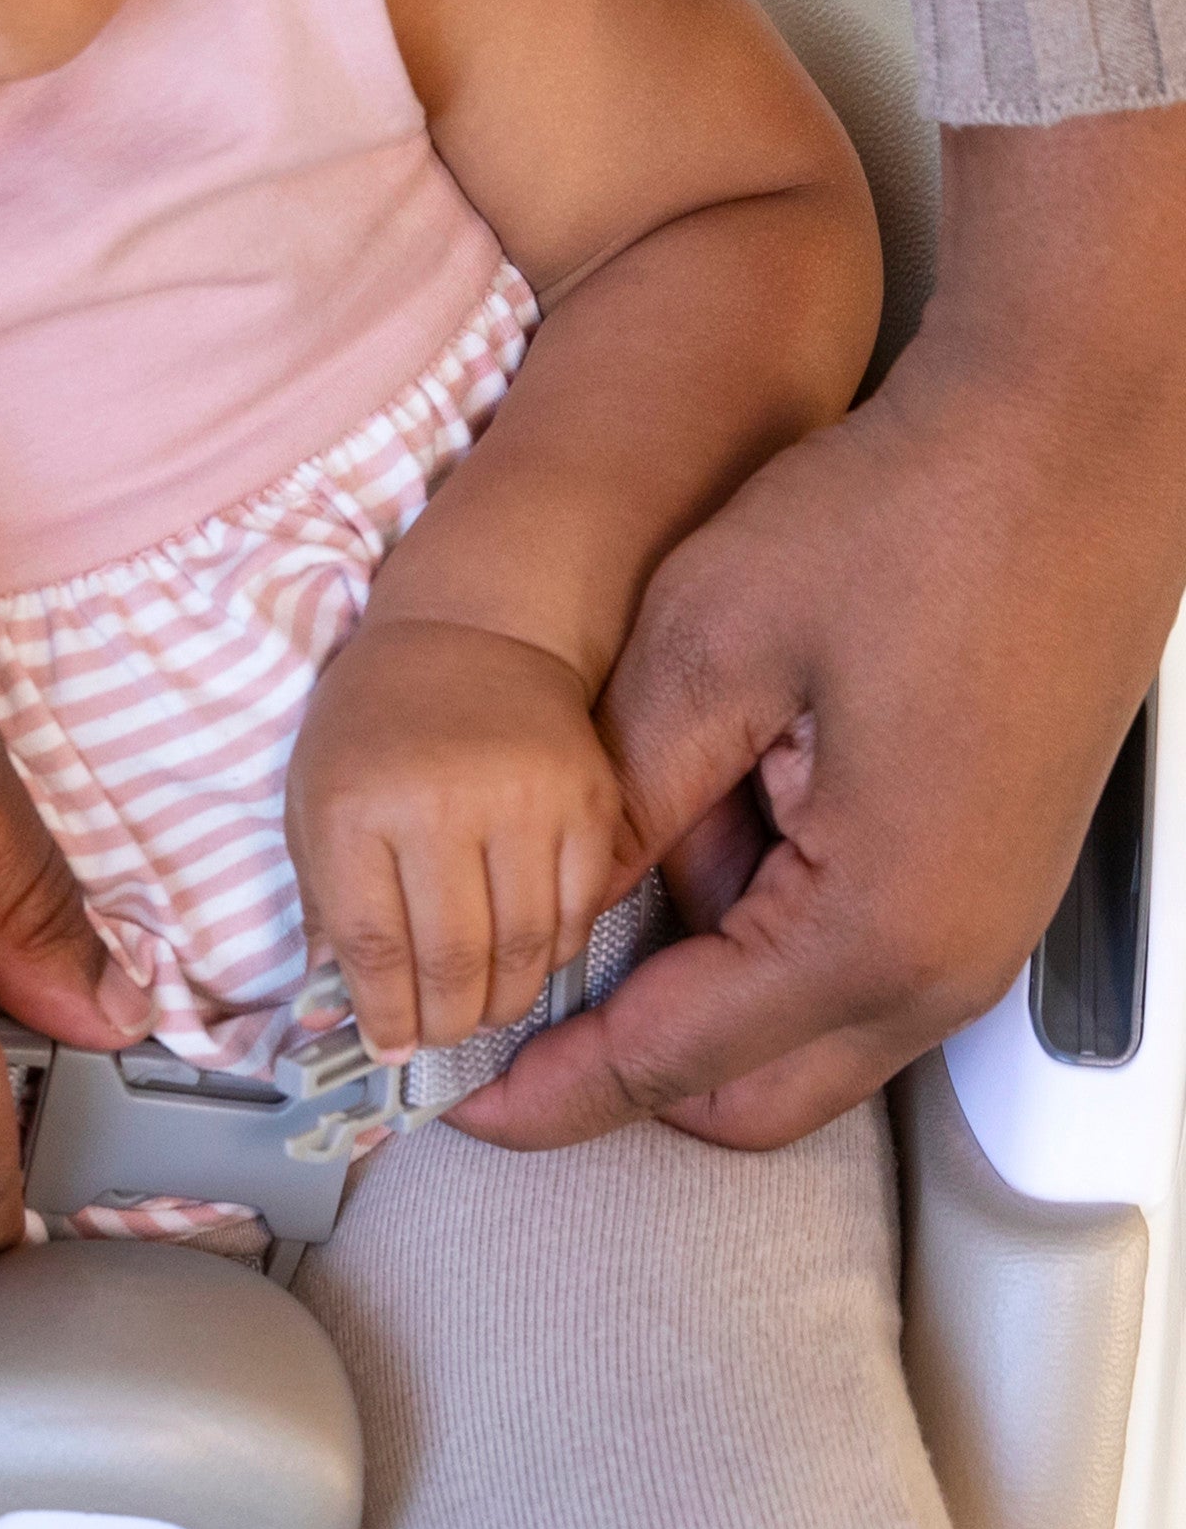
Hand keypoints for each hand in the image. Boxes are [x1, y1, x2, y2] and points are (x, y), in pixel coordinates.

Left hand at [289, 618, 634, 1055]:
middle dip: (442, 1021)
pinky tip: (528, 962)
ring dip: (501, 1001)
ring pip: (522, 948)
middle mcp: (439, 804)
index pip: (372, 946)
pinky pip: (578, 910)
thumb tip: (335, 1009)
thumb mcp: (313, 802)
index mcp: (353, 807)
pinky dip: (554, 954)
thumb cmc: (375, 726)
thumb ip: (323, 903)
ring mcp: (523, 800)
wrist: (470, 638)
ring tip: (480, 1013)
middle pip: (451, 959)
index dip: (383, 1013)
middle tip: (437, 1038)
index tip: (387, 1047)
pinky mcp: (589, 797)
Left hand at [459, 111, 1185, 1150]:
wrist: (1075, 432)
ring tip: (594, 878)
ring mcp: (982, 926)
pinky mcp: (990, 874)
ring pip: (801, 1036)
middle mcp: (945, 964)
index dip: (546, 1088)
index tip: (452, 1097)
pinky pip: (848, 960)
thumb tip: (551, 908)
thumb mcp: (703, 654)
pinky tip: (698, 820)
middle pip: (746, 1097)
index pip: (668, 1064)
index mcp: (869, 928)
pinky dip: (754, 932)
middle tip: (503, 1017)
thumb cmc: (906, 520)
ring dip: (688, 991)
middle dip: (617, 1074)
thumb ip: (620, 807)